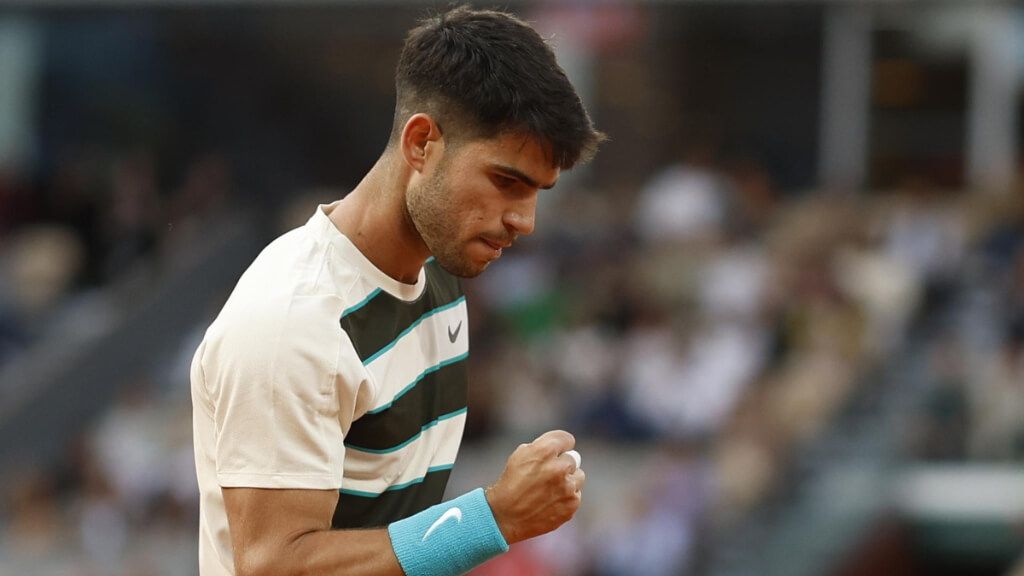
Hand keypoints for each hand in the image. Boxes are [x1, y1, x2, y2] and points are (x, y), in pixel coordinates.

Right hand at [485, 430, 585, 544]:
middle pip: (573, 458)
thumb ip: (542, 447)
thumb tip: (560, 447)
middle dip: (562, 464)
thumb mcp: (519, 456)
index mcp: (544, 451)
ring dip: (568, 480)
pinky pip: (576, 495)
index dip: (561, 445)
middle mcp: (559, 468)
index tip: (557, 452)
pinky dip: (566, 497)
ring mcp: (567, 488)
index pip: (567, 439)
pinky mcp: (572, 504)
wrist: (505, 517)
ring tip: (549, 489)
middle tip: (548, 474)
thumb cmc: (510, 484)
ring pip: (578, 476)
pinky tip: (550, 502)